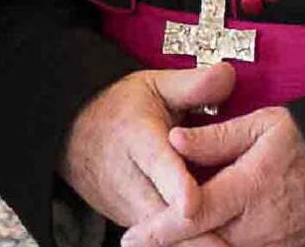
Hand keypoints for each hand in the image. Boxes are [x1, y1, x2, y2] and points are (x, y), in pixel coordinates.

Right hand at [60, 64, 235, 244]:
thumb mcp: (155, 87)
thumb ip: (193, 85)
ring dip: (196, 242)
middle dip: (197, 234)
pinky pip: (163, 242)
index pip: (158, 165)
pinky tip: (215, 244)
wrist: (75, 133)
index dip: (176, 186)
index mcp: (138, 138)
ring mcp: (128, 209)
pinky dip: (188, 243)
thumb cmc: (122, 108)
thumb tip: (228, 75)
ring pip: (164, 237)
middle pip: (163, 216)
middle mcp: (129, 180)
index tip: (192, 203)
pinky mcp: (133, 227)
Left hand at [121, 106, 304, 246]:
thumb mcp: (264, 126)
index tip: (130, 239)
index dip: (158, 231)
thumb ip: (216, 137)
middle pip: (203, 245)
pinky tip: (204, 239)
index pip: (192, 215)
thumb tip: (174, 140)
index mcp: (247, 189)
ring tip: (161, 241)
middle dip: (170, 246)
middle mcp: (257, 228)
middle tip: (138, 242)